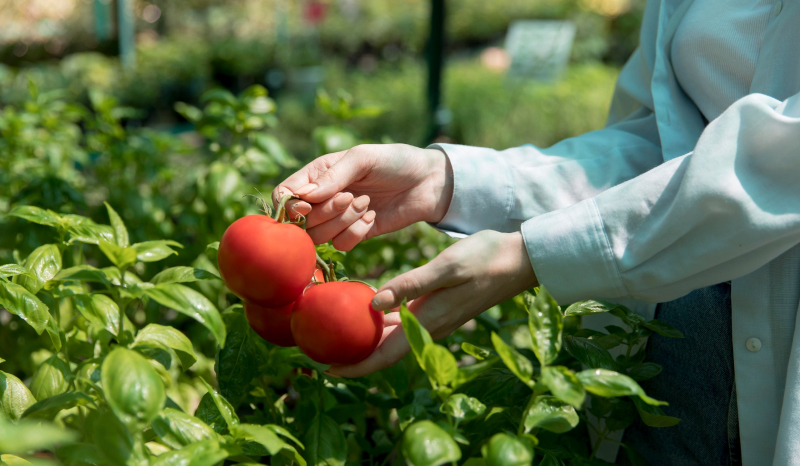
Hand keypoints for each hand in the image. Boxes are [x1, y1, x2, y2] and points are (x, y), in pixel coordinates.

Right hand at [273, 144, 452, 250]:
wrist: (430, 181)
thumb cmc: (395, 161)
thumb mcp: (364, 158)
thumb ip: (334, 175)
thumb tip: (304, 196)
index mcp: (318, 174)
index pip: (284, 193)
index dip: (291, 205)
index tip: (310, 205)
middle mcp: (323, 198)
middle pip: (302, 220)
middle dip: (327, 212)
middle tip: (353, 197)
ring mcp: (339, 219)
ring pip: (320, 236)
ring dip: (343, 223)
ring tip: (366, 204)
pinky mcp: (356, 234)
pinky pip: (342, 246)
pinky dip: (356, 234)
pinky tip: (373, 218)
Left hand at [326, 230, 537, 377]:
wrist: (520, 260)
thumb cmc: (484, 259)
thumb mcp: (445, 267)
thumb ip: (410, 285)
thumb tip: (373, 304)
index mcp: (428, 320)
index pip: (386, 355)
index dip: (357, 365)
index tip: (327, 369)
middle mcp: (430, 326)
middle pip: (386, 351)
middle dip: (355, 354)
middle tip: (321, 348)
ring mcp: (436, 318)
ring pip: (394, 338)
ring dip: (368, 340)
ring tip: (338, 332)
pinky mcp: (440, 308)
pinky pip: (404, 324)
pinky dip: (383, 323)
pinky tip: (370, 310)